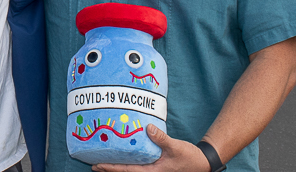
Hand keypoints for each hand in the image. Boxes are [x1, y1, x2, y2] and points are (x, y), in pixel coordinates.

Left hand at [92, 124, 211, 171]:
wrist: (201, 162)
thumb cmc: (189, 157)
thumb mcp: (175, 147)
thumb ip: (161, 138)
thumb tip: (148, 128)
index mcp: (153, 171)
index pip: (128, 171)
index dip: (112, 168)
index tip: (98, 165)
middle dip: (110, 169)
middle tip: (93, 164)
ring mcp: (152, 169)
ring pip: (131, 169)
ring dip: (117, 165)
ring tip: (102, 160)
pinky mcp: (155, 164)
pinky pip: (138, 164)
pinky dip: (128, 160)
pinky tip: (122, 154)